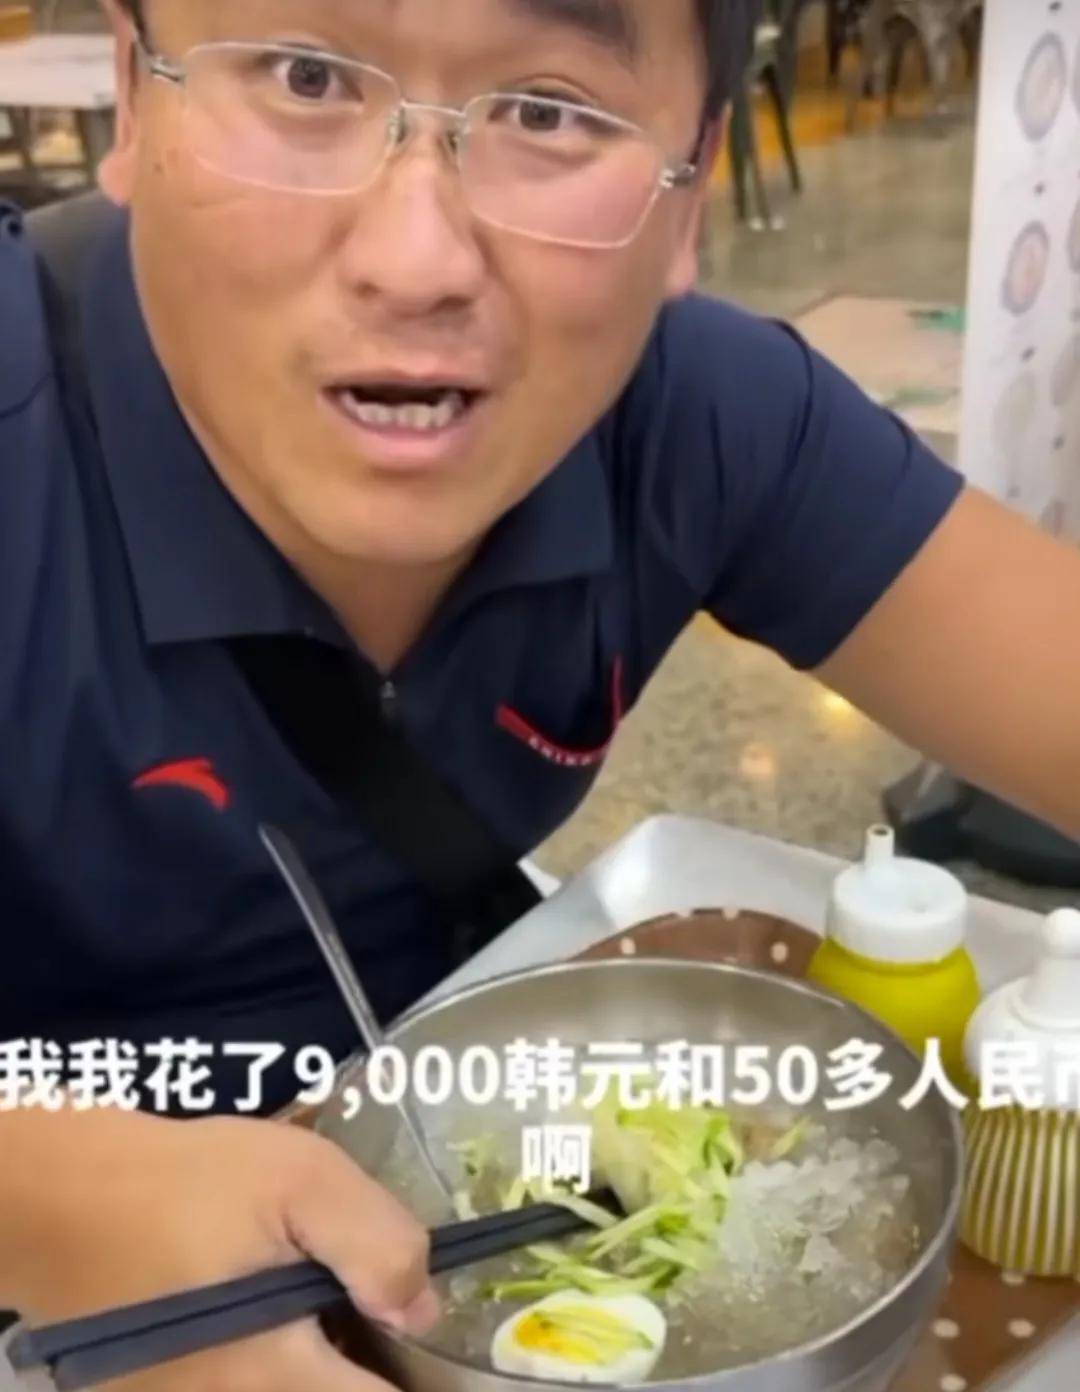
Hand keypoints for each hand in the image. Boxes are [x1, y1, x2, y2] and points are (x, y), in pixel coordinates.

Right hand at [1, 1107, 437, 1390]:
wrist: (63, 1196)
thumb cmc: (186, 1183)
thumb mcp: (301, 1180)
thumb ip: (377, 1244)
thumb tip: (423, 1310)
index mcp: (275, 1380)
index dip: (415, 1376)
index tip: (418, 1331)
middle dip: (365, 1364)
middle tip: (372, 1302)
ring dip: (318, 1360)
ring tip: (322, 1298)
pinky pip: (247, 1387)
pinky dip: (277, 1361)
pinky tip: (275, 1307)